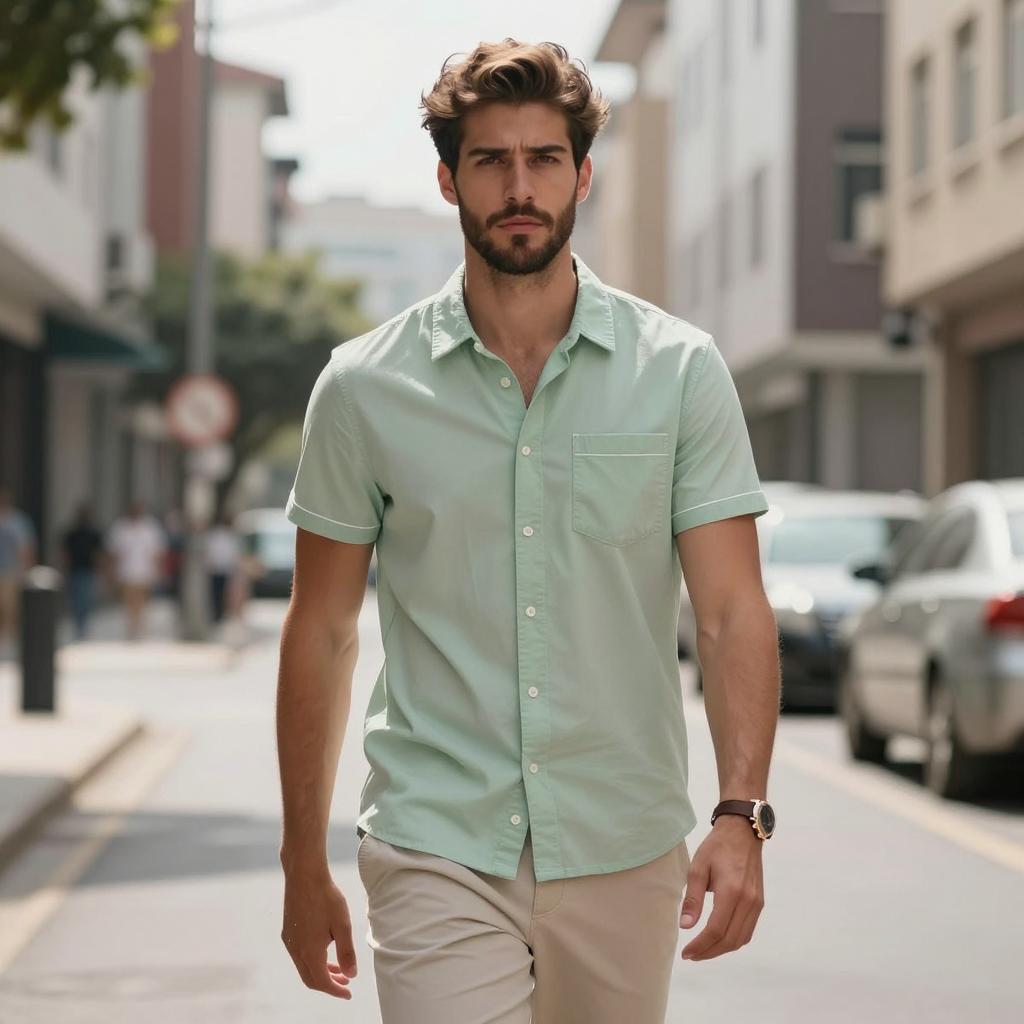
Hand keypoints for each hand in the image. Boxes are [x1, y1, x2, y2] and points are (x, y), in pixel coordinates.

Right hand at [281, 865, 358, 998]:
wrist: (304, 875)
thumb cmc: (326, 897)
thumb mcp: (343, 925)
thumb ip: (346, 952)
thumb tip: (351, 975)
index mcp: (310, 952)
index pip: (322, 982)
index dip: (336, 991)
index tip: (349, 993)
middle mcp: (296, 950)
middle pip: (311, 979)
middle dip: (329, 984)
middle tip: (346, 983)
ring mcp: (290, 941)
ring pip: (304, 967)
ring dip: (321, 972)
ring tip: (339, 969)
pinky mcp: (288, 931)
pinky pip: (299, 955)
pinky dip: (313, 961)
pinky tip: (325, 950)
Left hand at [678, 815, 764, 960]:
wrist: (743, 832)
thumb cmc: (717, 847)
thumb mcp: (698, 867)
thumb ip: (693, 898)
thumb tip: (685, 926)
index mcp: (732, 891)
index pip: (716, 930)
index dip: (701, 946)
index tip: (686, 953)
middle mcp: (748, 901)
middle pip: (730, 939)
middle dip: (709, 952)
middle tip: (691, 955)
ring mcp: (756, 903)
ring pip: (741, 939)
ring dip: (722, 949)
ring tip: (703, 950)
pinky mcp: (759, 903)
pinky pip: (748, 930)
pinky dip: (733, 940)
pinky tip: (719, 940)